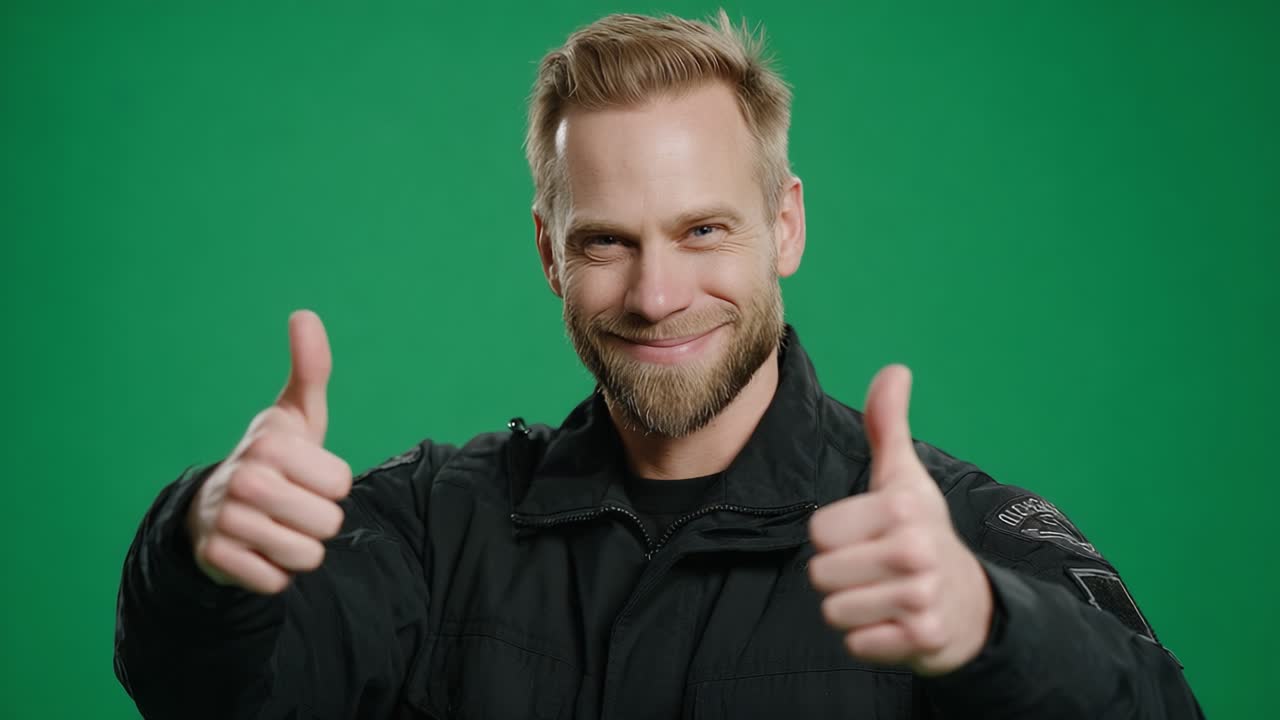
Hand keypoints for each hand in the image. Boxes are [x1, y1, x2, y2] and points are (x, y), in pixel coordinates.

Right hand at [186, 310, 352, 593]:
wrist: (214, 508)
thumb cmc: (274, 458)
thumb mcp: (295, 414)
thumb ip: (310, 368)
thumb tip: (304, 314)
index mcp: (270, 443)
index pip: (341, 484)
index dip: (331, 484)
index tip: (306, 475)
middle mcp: (244, 479)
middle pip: (328, 523)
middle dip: (319, 521)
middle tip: (293, 505)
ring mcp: (226, 521)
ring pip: (306, 556)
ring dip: (300, 549)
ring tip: (278, 527)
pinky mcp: (216, 560)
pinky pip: (275, 582)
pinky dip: (274, 573)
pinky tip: (258, 551)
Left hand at [807, 365, 992, 675]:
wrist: (971, 603)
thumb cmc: (923, 532)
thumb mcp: (905, 478)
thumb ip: (889, 425)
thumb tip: (895, 369)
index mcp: (902, 507)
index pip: (819, 531)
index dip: (835, 537)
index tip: (866, 535)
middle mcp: (915, 551)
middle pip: (820, 574)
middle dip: (840, 576)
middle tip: (873, 570)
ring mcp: (921, 598)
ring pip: (834, 611)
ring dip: (851, 608)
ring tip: (882, 595)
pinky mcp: (921, 640)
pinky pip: (857, 644)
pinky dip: (869, 639)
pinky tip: (893, 624)